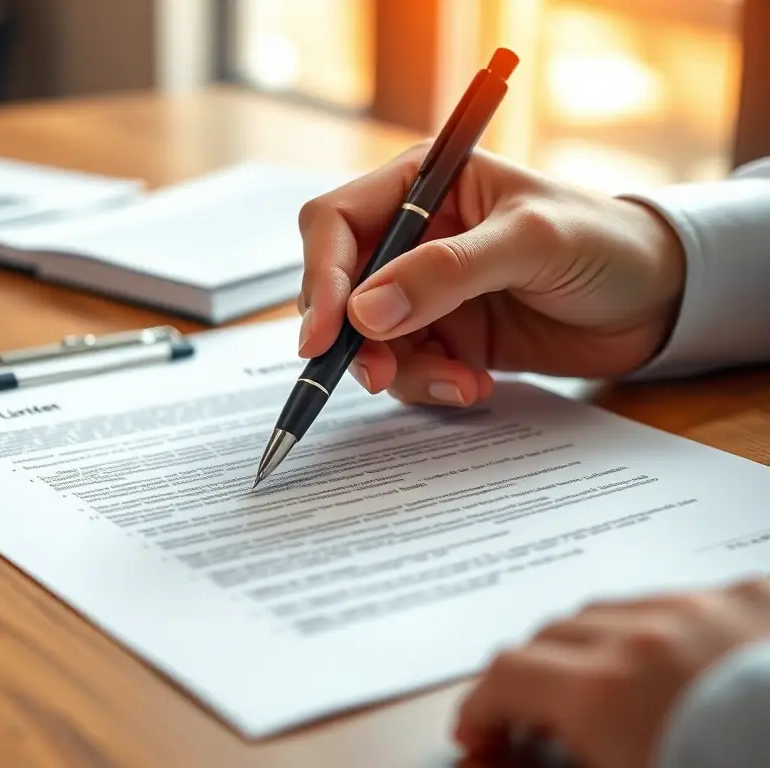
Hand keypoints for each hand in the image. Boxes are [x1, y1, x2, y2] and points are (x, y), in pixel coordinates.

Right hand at [296, 142, 685, 405]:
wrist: (656, 301)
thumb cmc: (604, 244)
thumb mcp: (530, 242)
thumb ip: (447, 272)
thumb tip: (364, 313)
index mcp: (422, 185)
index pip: (336, 223)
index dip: (321, 276)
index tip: (324, 334)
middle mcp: (412, 237)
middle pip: (341, 288)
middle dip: (354, 337)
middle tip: (380, 375)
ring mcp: (424, 291)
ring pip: (368, 339)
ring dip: (403, 370)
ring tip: (461, 382)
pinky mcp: (444, 336)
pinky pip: (406, 368)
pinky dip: (430, 385)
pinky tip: (475, 385)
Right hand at [453, 578, 769, 767]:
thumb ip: (559, 765)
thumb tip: (501, 763)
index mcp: (605, 694)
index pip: (506, 676)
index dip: (482, 707)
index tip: (481, 736)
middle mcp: (643, 635)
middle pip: (551, 635)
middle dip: (532, 678)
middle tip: (539, 723)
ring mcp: (702, 608)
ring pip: (611, 609)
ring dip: (592, 647)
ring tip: (608, 689)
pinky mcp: (754, 596)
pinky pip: (680, 598)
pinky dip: (660, 628)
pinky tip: (679, 663)